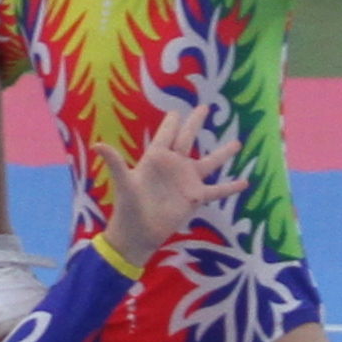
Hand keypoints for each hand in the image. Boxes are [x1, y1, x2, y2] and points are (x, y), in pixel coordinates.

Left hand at [97, 95, 233, 276]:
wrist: (138, 234)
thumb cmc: (129, 207)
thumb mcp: (124, 183)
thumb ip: (115, 162)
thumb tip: (96, 145)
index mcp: (156, 158)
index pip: (166, 134)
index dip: (171, 122)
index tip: (177, 110)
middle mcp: (174, 166)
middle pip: (188, 139)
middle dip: (195, 124)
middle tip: (204, 108)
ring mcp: (186, 181)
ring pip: (209, 163)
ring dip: (222, 153)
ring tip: (238, 142)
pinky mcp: (195, 198)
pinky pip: (216, 191)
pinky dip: (230, 187)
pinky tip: (245, 182)